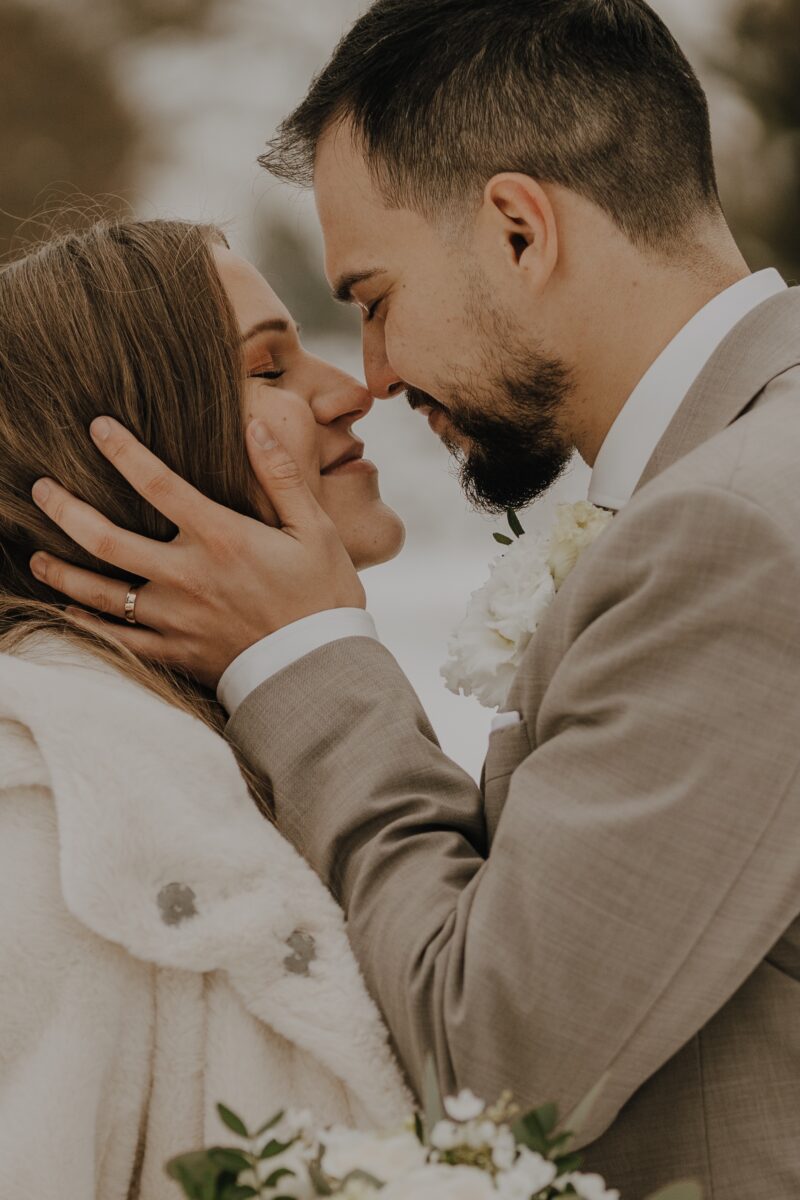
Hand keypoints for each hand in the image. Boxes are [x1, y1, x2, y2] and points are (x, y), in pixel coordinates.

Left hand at [29, 416, 365, 688]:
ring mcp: (175, 617)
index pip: (158, 483)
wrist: (320, 670)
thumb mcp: (316, 530)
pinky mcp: (175, 652)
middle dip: (66, 510)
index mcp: (221, 537)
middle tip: (40, 489)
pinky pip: (117, 640)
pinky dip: (86, 626)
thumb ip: (283, 476)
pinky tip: (66, 613)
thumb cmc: (324, 597)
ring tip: (36, 554)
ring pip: (100, 593)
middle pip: (106, 537)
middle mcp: (187, 575)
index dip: (123, 451)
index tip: (96, 427)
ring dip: (62, 571)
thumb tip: (255, 428)